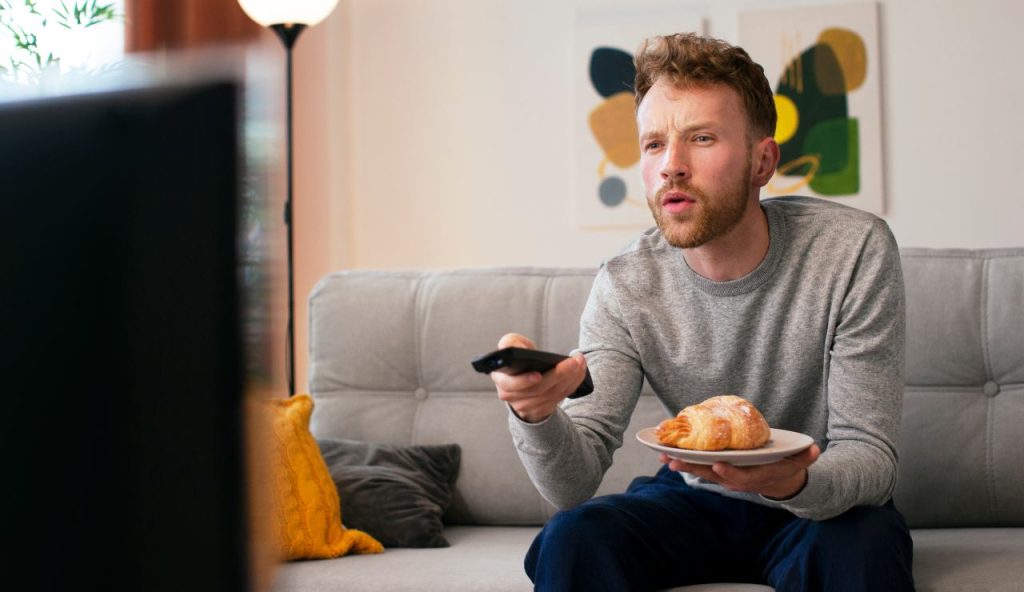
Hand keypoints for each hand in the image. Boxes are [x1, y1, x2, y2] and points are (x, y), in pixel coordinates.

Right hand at [490, 333, 588, 423]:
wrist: (524, 378)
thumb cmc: (518, 359)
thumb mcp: (511, 346)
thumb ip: (510, 343)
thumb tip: (521, 350)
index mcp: (502, 380)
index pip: (510, 385)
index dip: (524, 381)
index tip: (538, 374)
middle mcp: (512, 397)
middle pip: (538, 390)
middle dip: (558, 374)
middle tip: (573, 361)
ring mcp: (528, 406)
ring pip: (552, 394)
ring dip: (570, 378)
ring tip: (579, 362)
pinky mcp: (543, 409)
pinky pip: (560, 397)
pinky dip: (573, 383)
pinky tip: (579, 370)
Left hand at [659, 443, 820, 499]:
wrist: (776, 482)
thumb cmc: (785, 468)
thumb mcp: (798, 463)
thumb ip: (805, 456)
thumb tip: (815, 449)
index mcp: (753, 477)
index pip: (739, 478)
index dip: (728, 473)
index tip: (717, 466)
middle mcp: (734, 478)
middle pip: (711, 475)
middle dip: (693, 469)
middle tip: (674, 461)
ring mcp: (723, 475)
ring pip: (700, 471)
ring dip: (681, 464)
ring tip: (662, 456)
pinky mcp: (714, 470)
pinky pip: (697, 465)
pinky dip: (682, 459)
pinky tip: (665, 452)